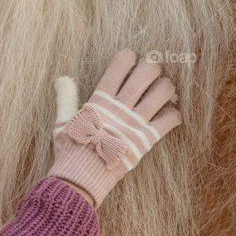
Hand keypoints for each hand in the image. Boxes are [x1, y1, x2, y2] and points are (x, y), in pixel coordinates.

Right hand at [47, 50, 181, 207]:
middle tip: (151, 71)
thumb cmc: (70, 150)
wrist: (81, 178)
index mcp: (100, 101)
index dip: (127, 57)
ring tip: (163, 90)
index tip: (130, 57)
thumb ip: (65, 97)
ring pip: (163, 92)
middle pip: (145, 74)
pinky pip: (169, 120)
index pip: (118, 68)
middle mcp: (120, 108)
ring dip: (166, 87)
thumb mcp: (63, 121)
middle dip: (151, 67)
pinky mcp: (146, 140)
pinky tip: (169, 113)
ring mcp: (135, 123)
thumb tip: (61, 78)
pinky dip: (174, 113)